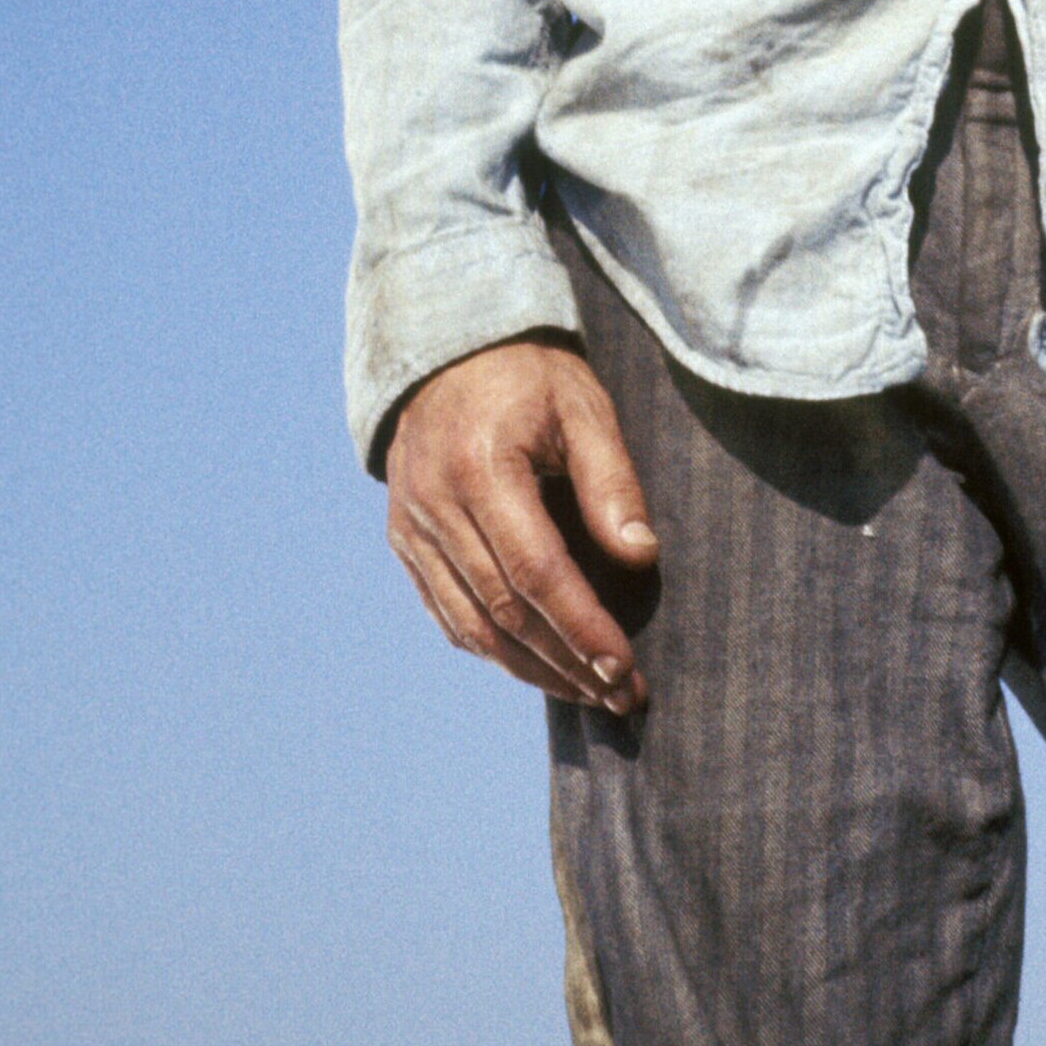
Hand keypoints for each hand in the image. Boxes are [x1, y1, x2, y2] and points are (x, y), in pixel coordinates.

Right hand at [385, 337, 658, 709]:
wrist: (449, 350)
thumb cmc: (530, 377)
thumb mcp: (584, 407)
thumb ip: (611, 481)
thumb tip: (642, 557)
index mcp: (480, 468)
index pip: (536, 572)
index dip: (582, 628)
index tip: (626, 669)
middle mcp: (434, 505)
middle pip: (504, 610)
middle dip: (567, 663)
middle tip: (622, 696)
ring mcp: (410, 527)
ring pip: (470, 625)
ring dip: (533, 669)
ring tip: (590, 693)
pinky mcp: (403, 541)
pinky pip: (446, 613)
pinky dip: (492, 648)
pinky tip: (537, 665)